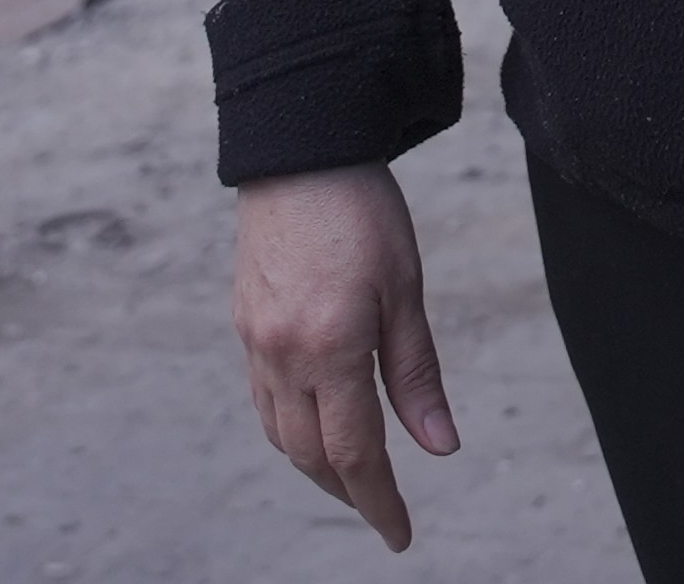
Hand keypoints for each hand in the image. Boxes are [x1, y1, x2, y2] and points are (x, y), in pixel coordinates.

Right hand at [234, 166, 456, 549]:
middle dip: (347, 490)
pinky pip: (262, 398)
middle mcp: (282, 354)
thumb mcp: (406, 288)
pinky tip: (313, 422)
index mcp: (329, 349)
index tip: (400, 535)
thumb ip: (417, 373)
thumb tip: (440, 447)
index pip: (355, 453)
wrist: (298, 148)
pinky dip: (288, 426)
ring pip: (279, 432)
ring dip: (315, 463)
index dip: (379, 502)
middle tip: (383, 509)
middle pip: (310, 453)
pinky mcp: (244, 322)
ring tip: (352, 476)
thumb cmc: (362, 210)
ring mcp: (255, 340)